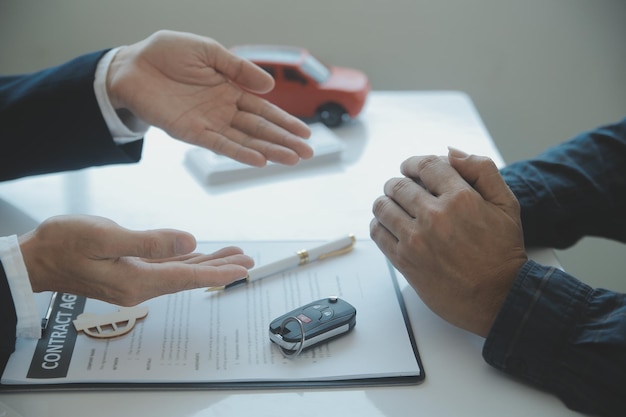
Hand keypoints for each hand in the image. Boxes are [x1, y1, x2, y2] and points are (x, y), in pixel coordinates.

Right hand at [18, 215, 253, 305]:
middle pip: (190, 276)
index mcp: (137, 280)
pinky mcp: (128, 272)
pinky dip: (185, 260)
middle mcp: (140, 286)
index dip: (219, 271)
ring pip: (180, 271)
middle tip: (248, 261)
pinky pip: (166, 267)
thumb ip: (149, 241)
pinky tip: (196, 253)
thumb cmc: (63, 245)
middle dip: (221, 268)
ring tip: (232, 256)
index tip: (243, 269)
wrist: (35, 259)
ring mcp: (134, 280)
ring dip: (207, 263)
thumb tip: (188, 240)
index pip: (188, 276)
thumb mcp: (106, 236)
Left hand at [106, 30, 312, 166]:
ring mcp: (208, 123)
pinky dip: (239, 152)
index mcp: (229, 89)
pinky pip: (219, 144)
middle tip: (308, 153)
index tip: (306, 133)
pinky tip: (259, 160)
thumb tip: (269, 86)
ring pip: (245, 140)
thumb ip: (237, 68)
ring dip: (269, 150)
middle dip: (284, 140)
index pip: (264, 109)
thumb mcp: (207, 51)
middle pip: (259, 128)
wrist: (131, 65)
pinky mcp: (190, 132)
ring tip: (292, 159)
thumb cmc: (166, 54)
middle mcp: (223, 110)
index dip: (285, 121)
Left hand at [370, 148, 527, 336]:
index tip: (409, 168)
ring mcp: (417, 239)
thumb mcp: (506, 203)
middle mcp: (435, 216)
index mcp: (461, 197)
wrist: (499, 297)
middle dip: (398, 183)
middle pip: (399, 185)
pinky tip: (389, 226)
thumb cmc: (503, 253)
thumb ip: (482, 170)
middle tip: (401, 189)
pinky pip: (378, 232)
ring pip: (383, 206)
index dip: (412, 163)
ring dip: (385, 202)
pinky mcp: (404, 260)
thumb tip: (450, 152)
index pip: (424, 165)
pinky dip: (379, 224)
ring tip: (393, 206)